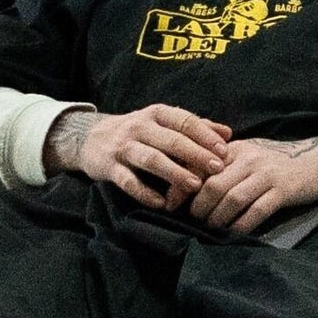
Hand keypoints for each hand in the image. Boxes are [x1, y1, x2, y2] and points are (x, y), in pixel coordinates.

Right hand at [48, 103, 229, 210]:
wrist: (90, 138)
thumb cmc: (138, 132)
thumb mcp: (163, 122)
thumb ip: (195, 127)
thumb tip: (227, 133)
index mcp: (157, 113)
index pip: (184, 121)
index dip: (205, 135)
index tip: (224, 149)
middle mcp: (139, 126)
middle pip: (171, 140)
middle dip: (195, 154)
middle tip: (216, 168)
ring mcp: (123, 147)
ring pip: (151, 159)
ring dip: (174, 172)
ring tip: (195, 185)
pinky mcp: (109, 167)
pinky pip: (128, 181)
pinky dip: (145, 193)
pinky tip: (162, 203)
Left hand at [187, 130, 317, 235]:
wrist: (317, 161)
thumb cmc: (276, 161)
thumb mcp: (247, 154)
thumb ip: (222, 165)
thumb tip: (188, 184)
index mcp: (236, 148)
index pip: (201, 166)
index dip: (183, 186)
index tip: (172, 203)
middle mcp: (249, 158)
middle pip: (214, 185)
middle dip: (199, 207)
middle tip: (194, 220)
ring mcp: (267, 174)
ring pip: (233, 199)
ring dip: (217, 219)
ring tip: (211, 228)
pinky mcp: (282, 191)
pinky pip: (256, 211)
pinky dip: (241, 225)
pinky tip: (233, 233)